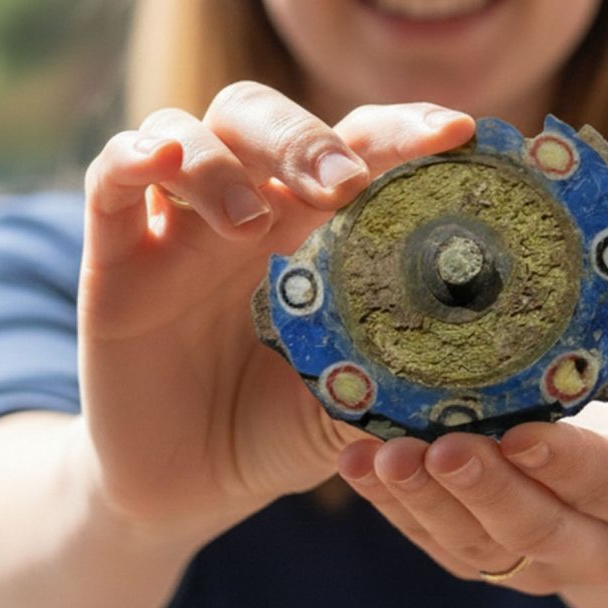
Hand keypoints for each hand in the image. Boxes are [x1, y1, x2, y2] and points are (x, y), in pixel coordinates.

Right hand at [78, 82, 474, 535]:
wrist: (193, 486)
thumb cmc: (283, 430)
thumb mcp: (351, 403)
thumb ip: (402, 377)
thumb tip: (495, 369)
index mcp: (318, 232)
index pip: (359, 148)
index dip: (405, 130)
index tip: (456, 134)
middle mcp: (251, 212)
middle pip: (270, 121)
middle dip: (308, 138)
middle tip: (345, 182)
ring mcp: (180, 229)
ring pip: (191, 131)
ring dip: (227, 161)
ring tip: (253, 224)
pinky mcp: (117, 258)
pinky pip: (111, 177)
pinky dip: (134, 154)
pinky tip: (164, 164)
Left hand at [338, 342, 607, 593]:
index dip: (570, 465)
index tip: (525, 432)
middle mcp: (590, 544)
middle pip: (536, 528)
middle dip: (486, 492)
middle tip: (439, 449)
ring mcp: (532, 557)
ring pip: (476, 546)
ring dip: (424, 505)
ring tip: (379, 458)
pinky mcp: (487, 553)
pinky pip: (438, 541)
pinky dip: (395, 508)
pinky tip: (358, 463)